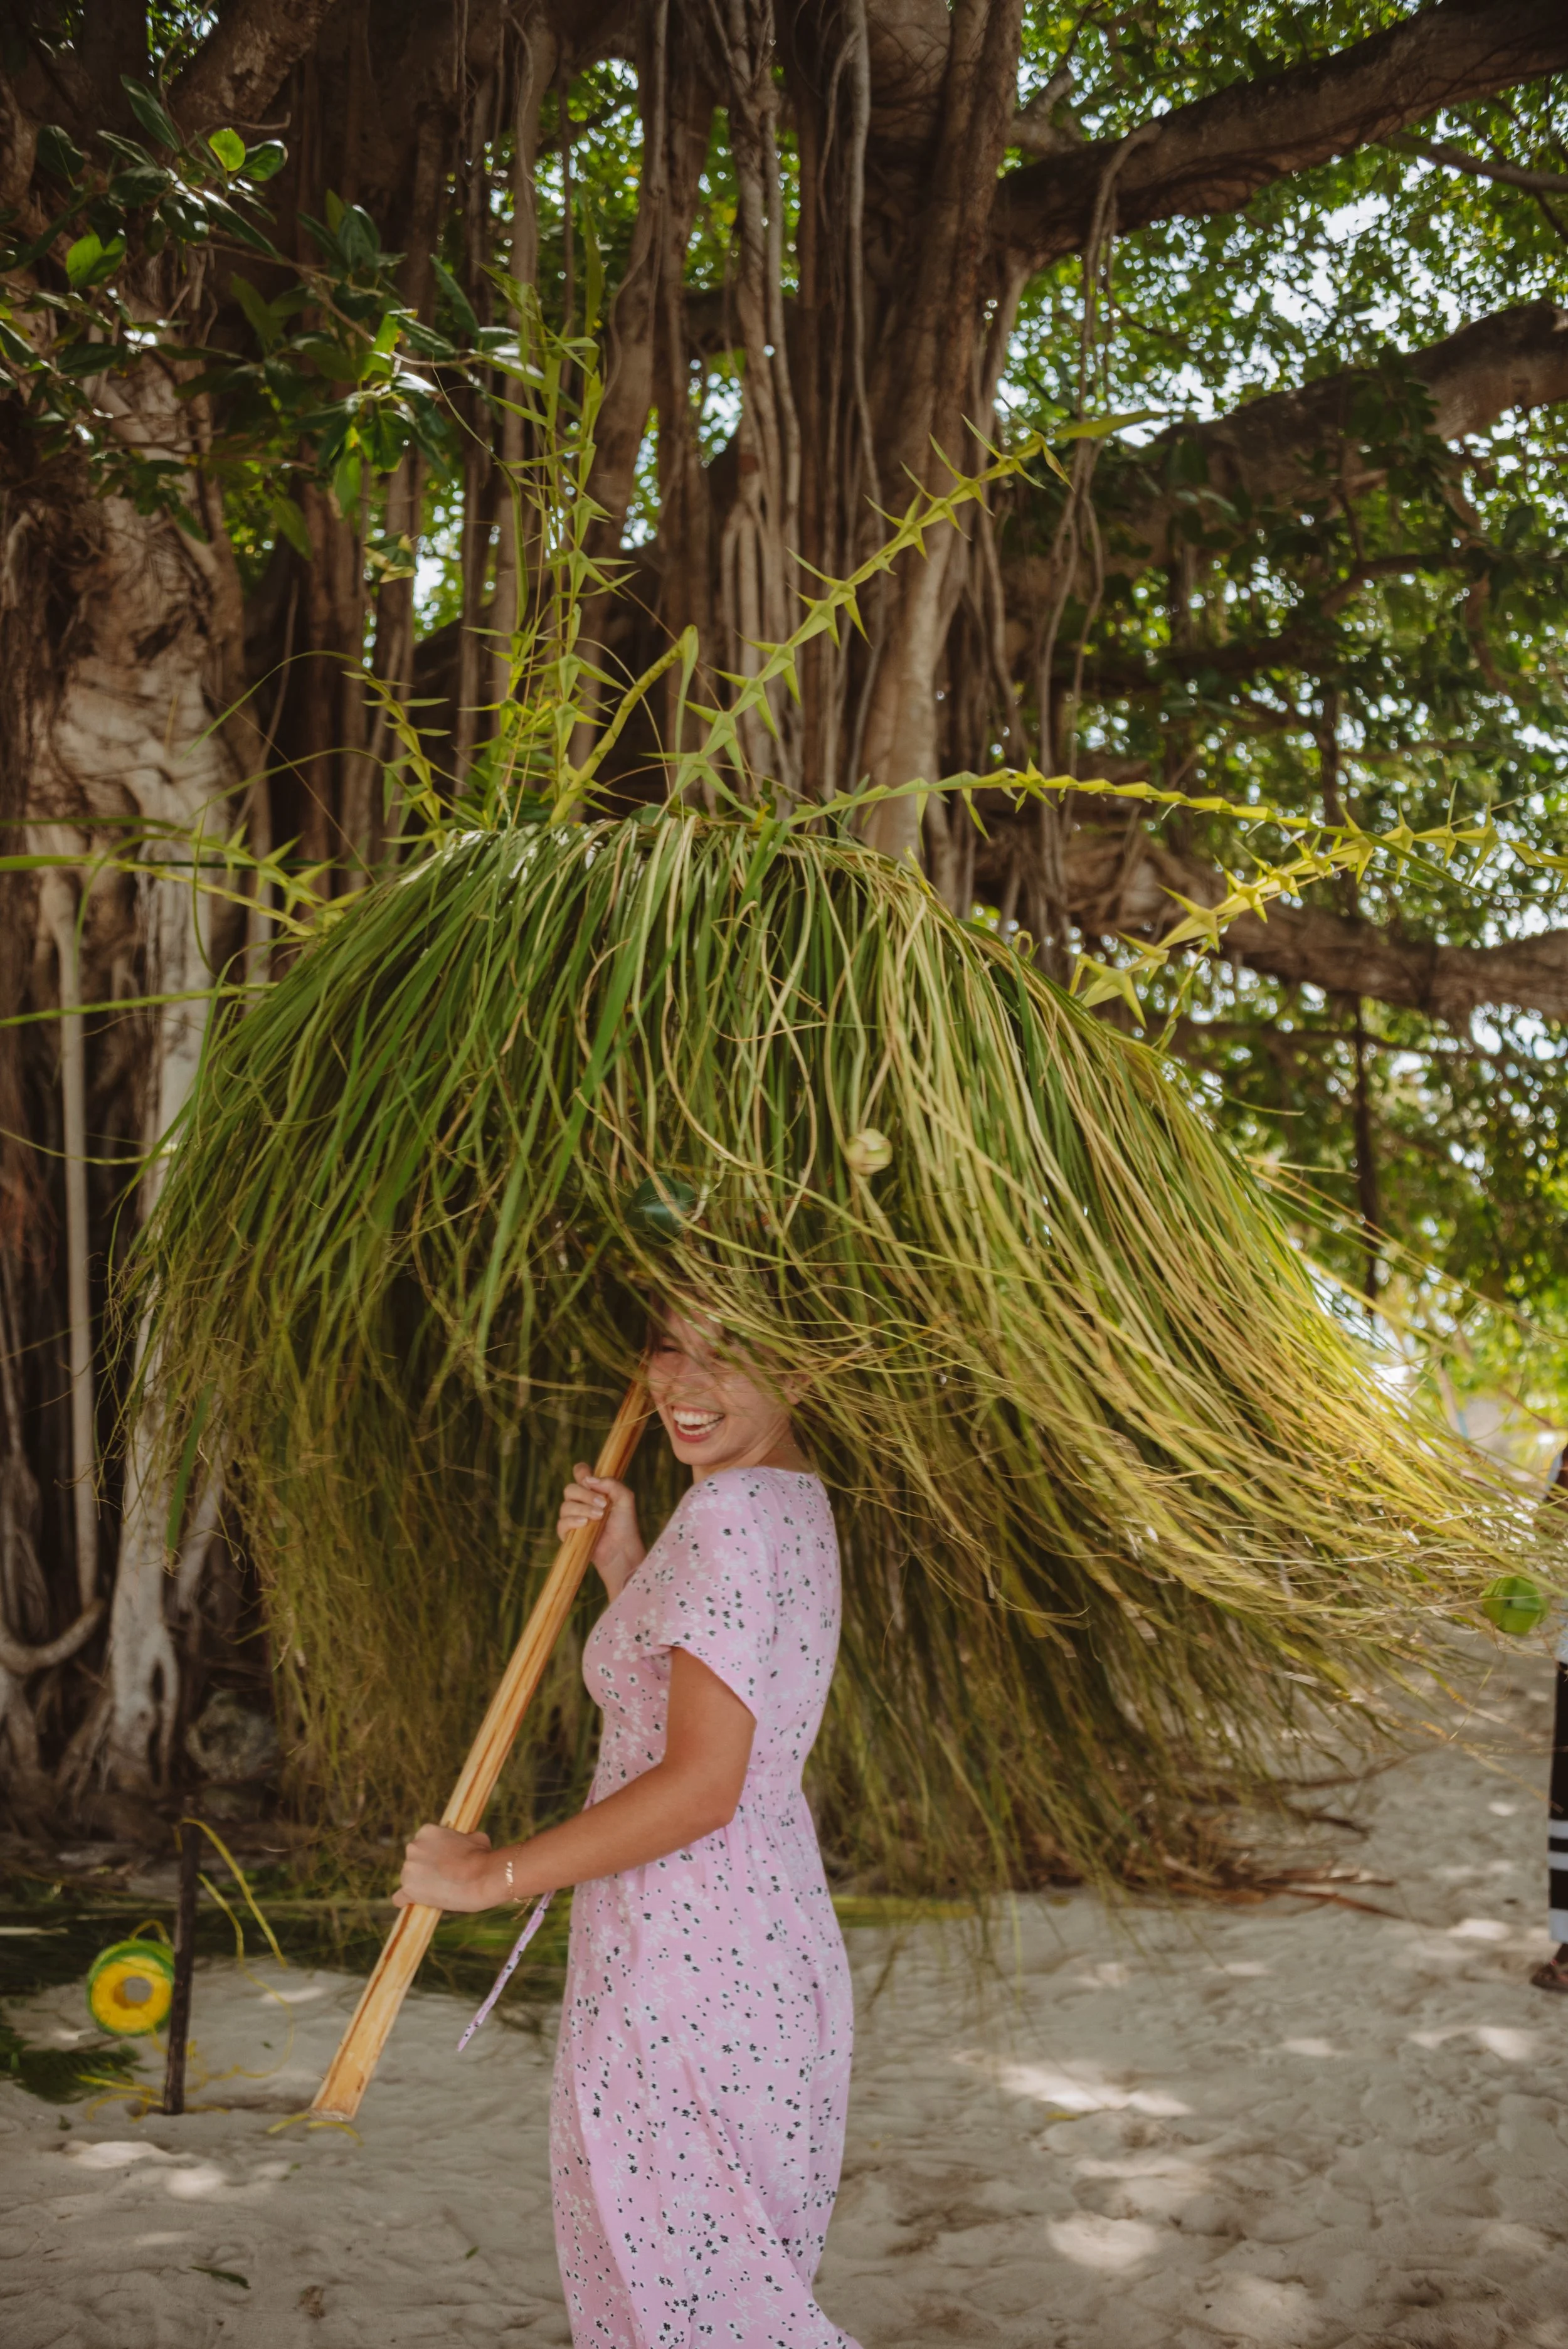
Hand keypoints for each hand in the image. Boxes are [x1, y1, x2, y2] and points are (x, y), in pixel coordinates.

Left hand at [393, 1824, 498, 1912]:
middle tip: (442, 1877)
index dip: (433, 1853)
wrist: (481, 1878)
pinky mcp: (409, 1890)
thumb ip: (464, 1838)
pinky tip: (413, 1904)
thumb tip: (468, 1840)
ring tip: (438, 1891)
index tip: (443, 1861)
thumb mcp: (475, 1838)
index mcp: (427, 1831)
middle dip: (424, 1868)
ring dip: (419, 1884)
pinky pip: (399, 1898)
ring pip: (408, 1878)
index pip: (422, 1842)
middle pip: (413, 1860)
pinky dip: (406, 1901)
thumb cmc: (482, 1856)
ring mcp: (409, 1869)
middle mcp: (413, 1847)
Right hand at [558, 1465, 643, 1596]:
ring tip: (599, 1517)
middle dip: (585, 1494)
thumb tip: (589, 1479)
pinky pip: (561, 1523)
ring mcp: (573, 1518)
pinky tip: (585, 1524)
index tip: (589, 1479)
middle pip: (570, 1489)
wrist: (623, 1549)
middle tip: (603, 1504)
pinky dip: (572, 1521)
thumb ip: (611, 1483)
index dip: (581, 1471)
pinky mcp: (568, 1534)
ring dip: (583, 1509)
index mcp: (593, 1490)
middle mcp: (581, 1502)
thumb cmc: (625, 1525)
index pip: (580, 1473)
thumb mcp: (625, 1499)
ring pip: (565, 1506)